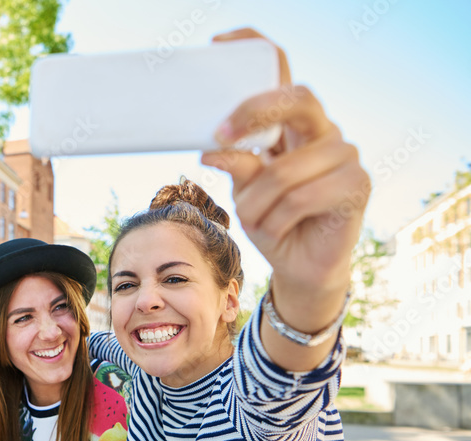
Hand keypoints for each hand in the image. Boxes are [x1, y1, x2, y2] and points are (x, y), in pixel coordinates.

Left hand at [202, 29, 368, 299]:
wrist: (299, 266)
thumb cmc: (272, 222)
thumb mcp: (245, 193)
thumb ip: (238, 166)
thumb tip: (213, 148)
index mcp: (292, 125)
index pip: (282, 73)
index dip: (257, 49)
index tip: (219, 42)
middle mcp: (322, 131)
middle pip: (295, 99)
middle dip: (254, 112)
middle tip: (222, 134)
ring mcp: (344, 155)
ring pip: (285, 170)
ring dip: (257, 201)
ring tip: (255, 218)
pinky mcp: (357, 184)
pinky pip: (301, 196)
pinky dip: (277, 217)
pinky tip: (277, 227)